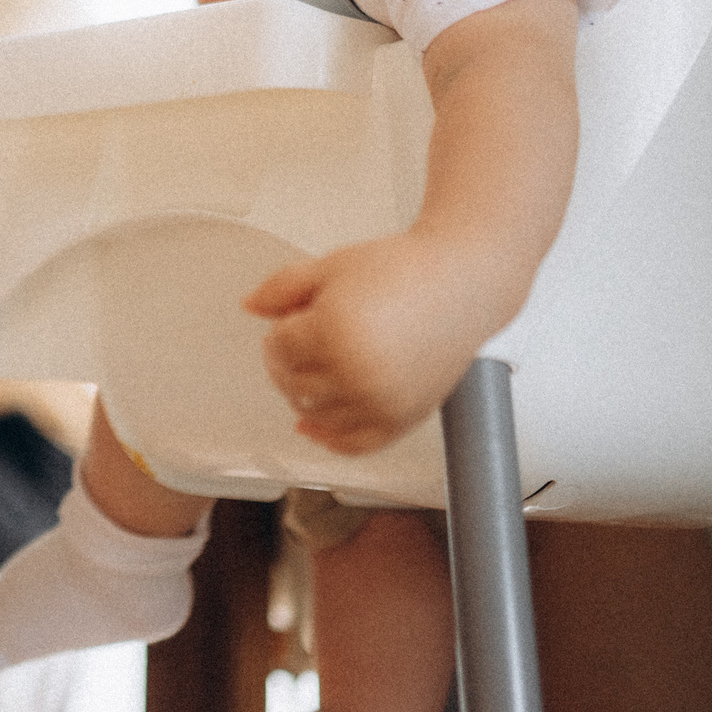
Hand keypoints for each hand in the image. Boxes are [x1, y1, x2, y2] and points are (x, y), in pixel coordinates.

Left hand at [243, 230, 516, 453]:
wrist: (462, 283)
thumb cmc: (404, 269)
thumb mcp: (331, 266)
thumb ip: (282, 287)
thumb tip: (249, 306)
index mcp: (334, 332)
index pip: (279, 348)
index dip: (278, 334)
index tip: (290, 322)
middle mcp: (358, 374)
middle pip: (292, 384)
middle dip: (285, 363)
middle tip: (297, 344)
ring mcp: (382, 402)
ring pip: (316, 416)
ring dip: (302, 396)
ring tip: (312, 371)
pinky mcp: (403, 419)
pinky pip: (354, 445)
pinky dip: (329, 439)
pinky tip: (313, 426)